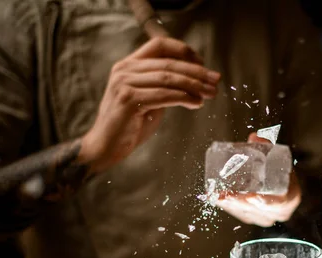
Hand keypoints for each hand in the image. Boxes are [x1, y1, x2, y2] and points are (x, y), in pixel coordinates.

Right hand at [80, 37, 220, 170]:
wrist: (105, 147)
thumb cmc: (130, 125)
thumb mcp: (148, 98)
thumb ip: (163, 86)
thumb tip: (194, 81)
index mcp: (128, 65)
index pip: (159, 45)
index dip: (183, 51)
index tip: (202, 63)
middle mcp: (124, 70)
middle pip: (169, 63)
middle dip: (197, 71)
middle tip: (216, 80)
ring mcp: (124, 84)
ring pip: (169, 78)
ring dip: (195, 85)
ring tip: (210, 93)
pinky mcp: (128, 100)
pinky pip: (164, 95)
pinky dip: (184, 97)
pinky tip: (196, 102)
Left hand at [215, 133, 301, 226]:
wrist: (280, 182)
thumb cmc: (279, 169)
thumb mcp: (277, 156)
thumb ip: (266, 146)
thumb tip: (254, 137)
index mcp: (291, 198)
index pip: (280, 203)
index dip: (267, 202)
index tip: (253, 197)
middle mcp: (279, 212)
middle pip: (258, 210)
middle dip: (241, 203)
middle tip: (228, 195)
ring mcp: (265, 218)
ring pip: (247, 214)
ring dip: (232, 205)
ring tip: (219, 196)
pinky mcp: (253, 217)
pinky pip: (241, 214)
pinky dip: (229, 206)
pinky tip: (218, 199)